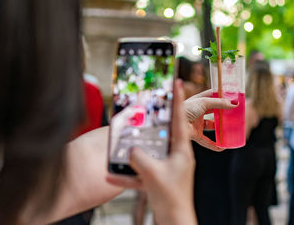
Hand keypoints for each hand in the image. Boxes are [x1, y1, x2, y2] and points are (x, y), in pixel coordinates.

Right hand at [106, 80, 196, 224]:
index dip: (178, 100)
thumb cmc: (170, 198)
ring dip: (138, 150)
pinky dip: (129, 174)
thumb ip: (139, 158)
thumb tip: (130, 149)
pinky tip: (112, 177)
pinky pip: (142, 171)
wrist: (174, 221)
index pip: (180, 120)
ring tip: (126, 143)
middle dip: (155, 121)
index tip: (178, 82)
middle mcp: (177, 156)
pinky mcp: (159, 178)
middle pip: (165, 133)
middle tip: (149, 107)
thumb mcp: (152, 174)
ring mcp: (168, 167)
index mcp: (181, 151)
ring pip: (151, 151)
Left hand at [185, 90, 237, 150]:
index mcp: (199, 101)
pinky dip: (214, 145)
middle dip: (223, 113)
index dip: (222, 97)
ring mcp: (197, 123)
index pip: (213, 97)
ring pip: (211, 126)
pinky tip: (222, 147)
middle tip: (235, 114)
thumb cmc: (187, 108)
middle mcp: (198, 112)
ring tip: (231, 130)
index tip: (233, 98)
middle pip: (214, 112)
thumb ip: (219, 103)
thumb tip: (234, 103)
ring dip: (220, 129)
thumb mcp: (204, 102)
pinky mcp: (195, 134)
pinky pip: (206, 141)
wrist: (175, 121)